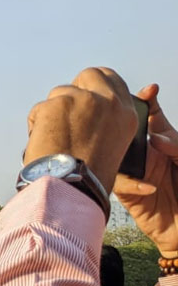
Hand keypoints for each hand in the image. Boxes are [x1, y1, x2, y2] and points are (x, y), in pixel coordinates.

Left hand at [24, 67, 136, 193]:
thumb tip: (88, 114)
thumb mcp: (112, 145)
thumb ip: (104, 123)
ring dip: (53, 111)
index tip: (84, 91)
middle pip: (89, 75)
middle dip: (74, 88)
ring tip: (54, 139)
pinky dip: (37, 123)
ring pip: (60, 93)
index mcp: (126, 114)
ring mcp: (83, 100)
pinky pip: (40, 108)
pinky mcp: (58, 103)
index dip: (95, 84)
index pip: (112, 80)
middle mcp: (108, 102)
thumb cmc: (87, 175)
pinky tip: (42, 142)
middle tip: (63, 108)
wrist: (71, 185)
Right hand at [114, 84, 177, 256]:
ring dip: (120, 153)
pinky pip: (119, 184)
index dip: (146, 102)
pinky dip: (132, 184)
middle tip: (125, 118)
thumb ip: (175, 145)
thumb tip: (153, 139)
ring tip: (135, 155)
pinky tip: (151, 188)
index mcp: (163, 143)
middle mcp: (147, 155)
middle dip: (122, 124)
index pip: (151, 118)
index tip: (149, 90)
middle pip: (126, 133)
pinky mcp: (127, 195)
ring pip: (114, 155)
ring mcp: (135, 173)